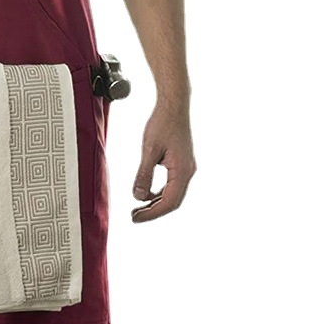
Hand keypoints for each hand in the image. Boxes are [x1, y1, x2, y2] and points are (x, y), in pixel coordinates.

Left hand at [131, 100, 195, 221]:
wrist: (174, 105)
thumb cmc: (162, 123)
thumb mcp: (149, 149)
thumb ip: (144, 174)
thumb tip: (138, 197)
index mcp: (183, 171)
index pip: (168, 202)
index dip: (151, 213)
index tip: (135, 218)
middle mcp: (188, 172)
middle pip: (172, 201)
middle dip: (153, 211)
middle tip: (134, 216)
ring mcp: (186, 167)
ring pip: (173, 193)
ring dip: (156, 202)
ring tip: (138, 208)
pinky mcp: (182, 162)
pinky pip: (172, 184)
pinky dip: (159, 191)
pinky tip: (146, 192)